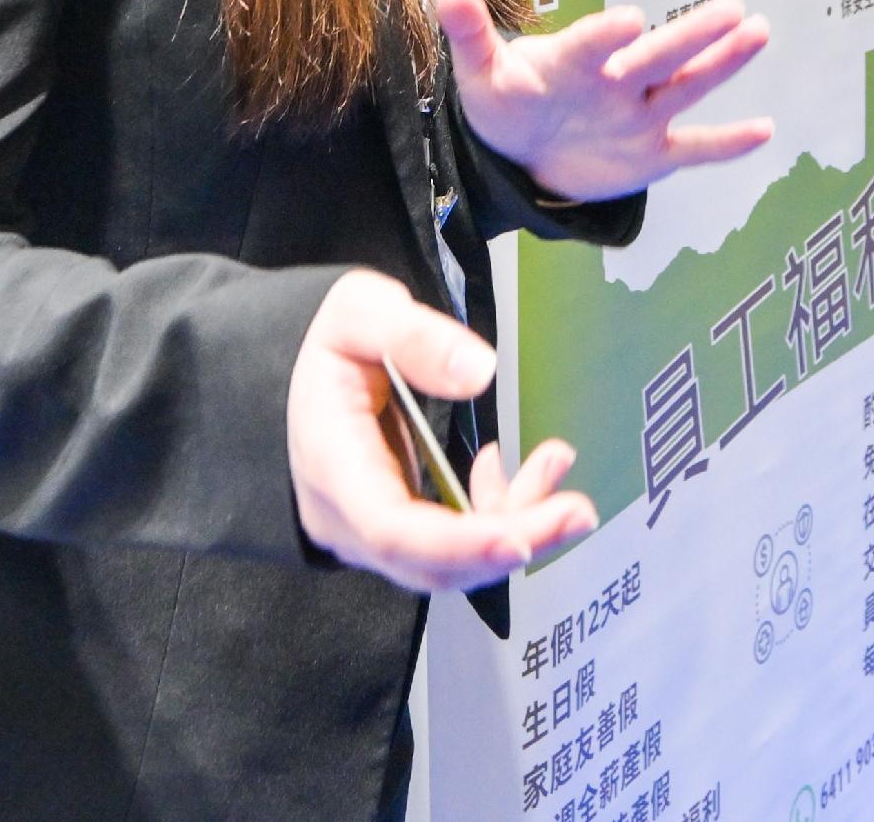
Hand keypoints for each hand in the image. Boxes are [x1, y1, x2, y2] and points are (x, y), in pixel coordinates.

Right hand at [288, 269, 595, 592]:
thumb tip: (479, 372)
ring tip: (556, 463)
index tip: (520, 536)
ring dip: (515, 523)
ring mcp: (372, 532)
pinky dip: (498, 514)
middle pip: (430, 561)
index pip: (392, 529)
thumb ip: (413, 336)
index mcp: (332, 464)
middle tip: (578, 512)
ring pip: (451, 560)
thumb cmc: (331, 345)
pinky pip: (455, 542)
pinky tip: (518, 470)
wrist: (296, 377)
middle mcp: (348, 517)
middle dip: (510, 542)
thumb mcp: (361, 312)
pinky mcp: (400, 529)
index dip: (458, 542)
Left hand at [438, 0, 773, 203]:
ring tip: (757, 32)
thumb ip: (471, 34)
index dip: (606, 35)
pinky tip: (765, 131)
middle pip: (659, 57)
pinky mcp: (652, 153)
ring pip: (687, 88)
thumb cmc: (508, 99)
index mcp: (574, 61)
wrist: (525, 150)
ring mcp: (640, 115)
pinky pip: (694, 149)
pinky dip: (726, 144)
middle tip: (731, 8)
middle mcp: (616, 81)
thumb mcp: (482, 72)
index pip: (591, 45)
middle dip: (694, 34)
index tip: (630, 19)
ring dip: (722, 64)